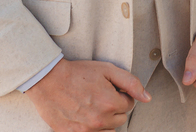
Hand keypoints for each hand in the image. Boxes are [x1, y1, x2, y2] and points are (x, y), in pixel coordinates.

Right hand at [25, 58, 148, 131]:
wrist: (48, 80)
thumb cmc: (77, 73)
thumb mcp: (107, 70)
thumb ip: (131, 83)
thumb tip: (147, 97)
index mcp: (110, 103)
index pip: (129, 104)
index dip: (121, 95)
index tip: (110, 89)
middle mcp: (100, 120)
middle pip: (120, 119)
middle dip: (115, 108)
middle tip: (101, 96)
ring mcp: (86, 130)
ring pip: (108, 129)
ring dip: (105, 119)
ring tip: (93, 106)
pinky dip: (93, 128)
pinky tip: (86, 116)